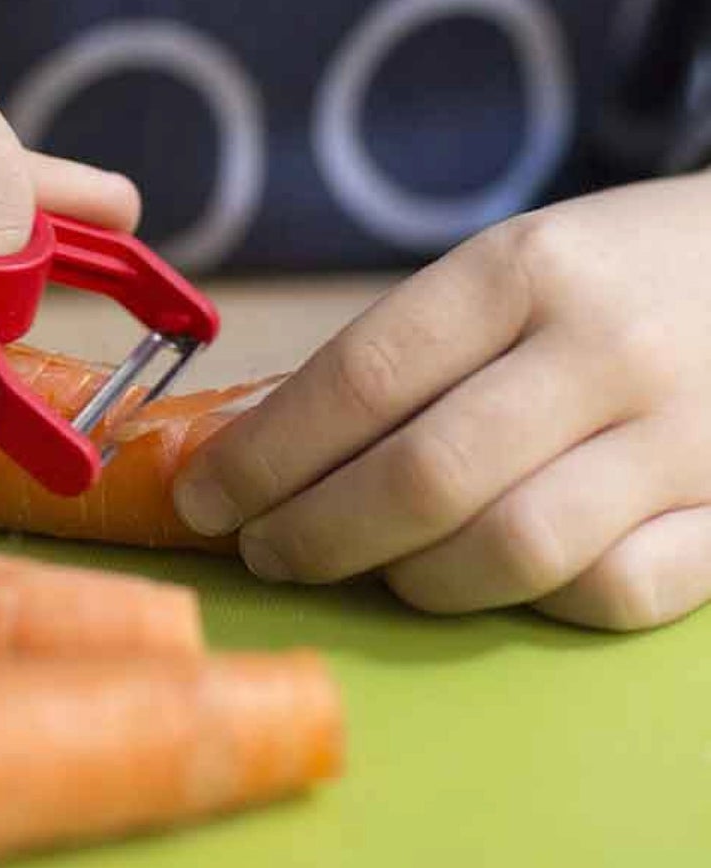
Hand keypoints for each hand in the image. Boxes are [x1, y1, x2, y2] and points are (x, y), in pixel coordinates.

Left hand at [173, 176, 710, 630]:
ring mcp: (684, 437)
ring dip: (410, 579)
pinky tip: (490, 577)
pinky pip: (610, 593)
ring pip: (511, 550)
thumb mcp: (512, 266)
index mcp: (525, 270)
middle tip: (264, 551)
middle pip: (422, 478)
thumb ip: (406, 352)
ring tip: (366, 570)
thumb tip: (261, 445)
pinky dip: (530, 601)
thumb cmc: (615, 273)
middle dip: (313, 534)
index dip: (266, 454)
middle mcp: (605, 349)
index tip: (205, 497)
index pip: (362, 379)